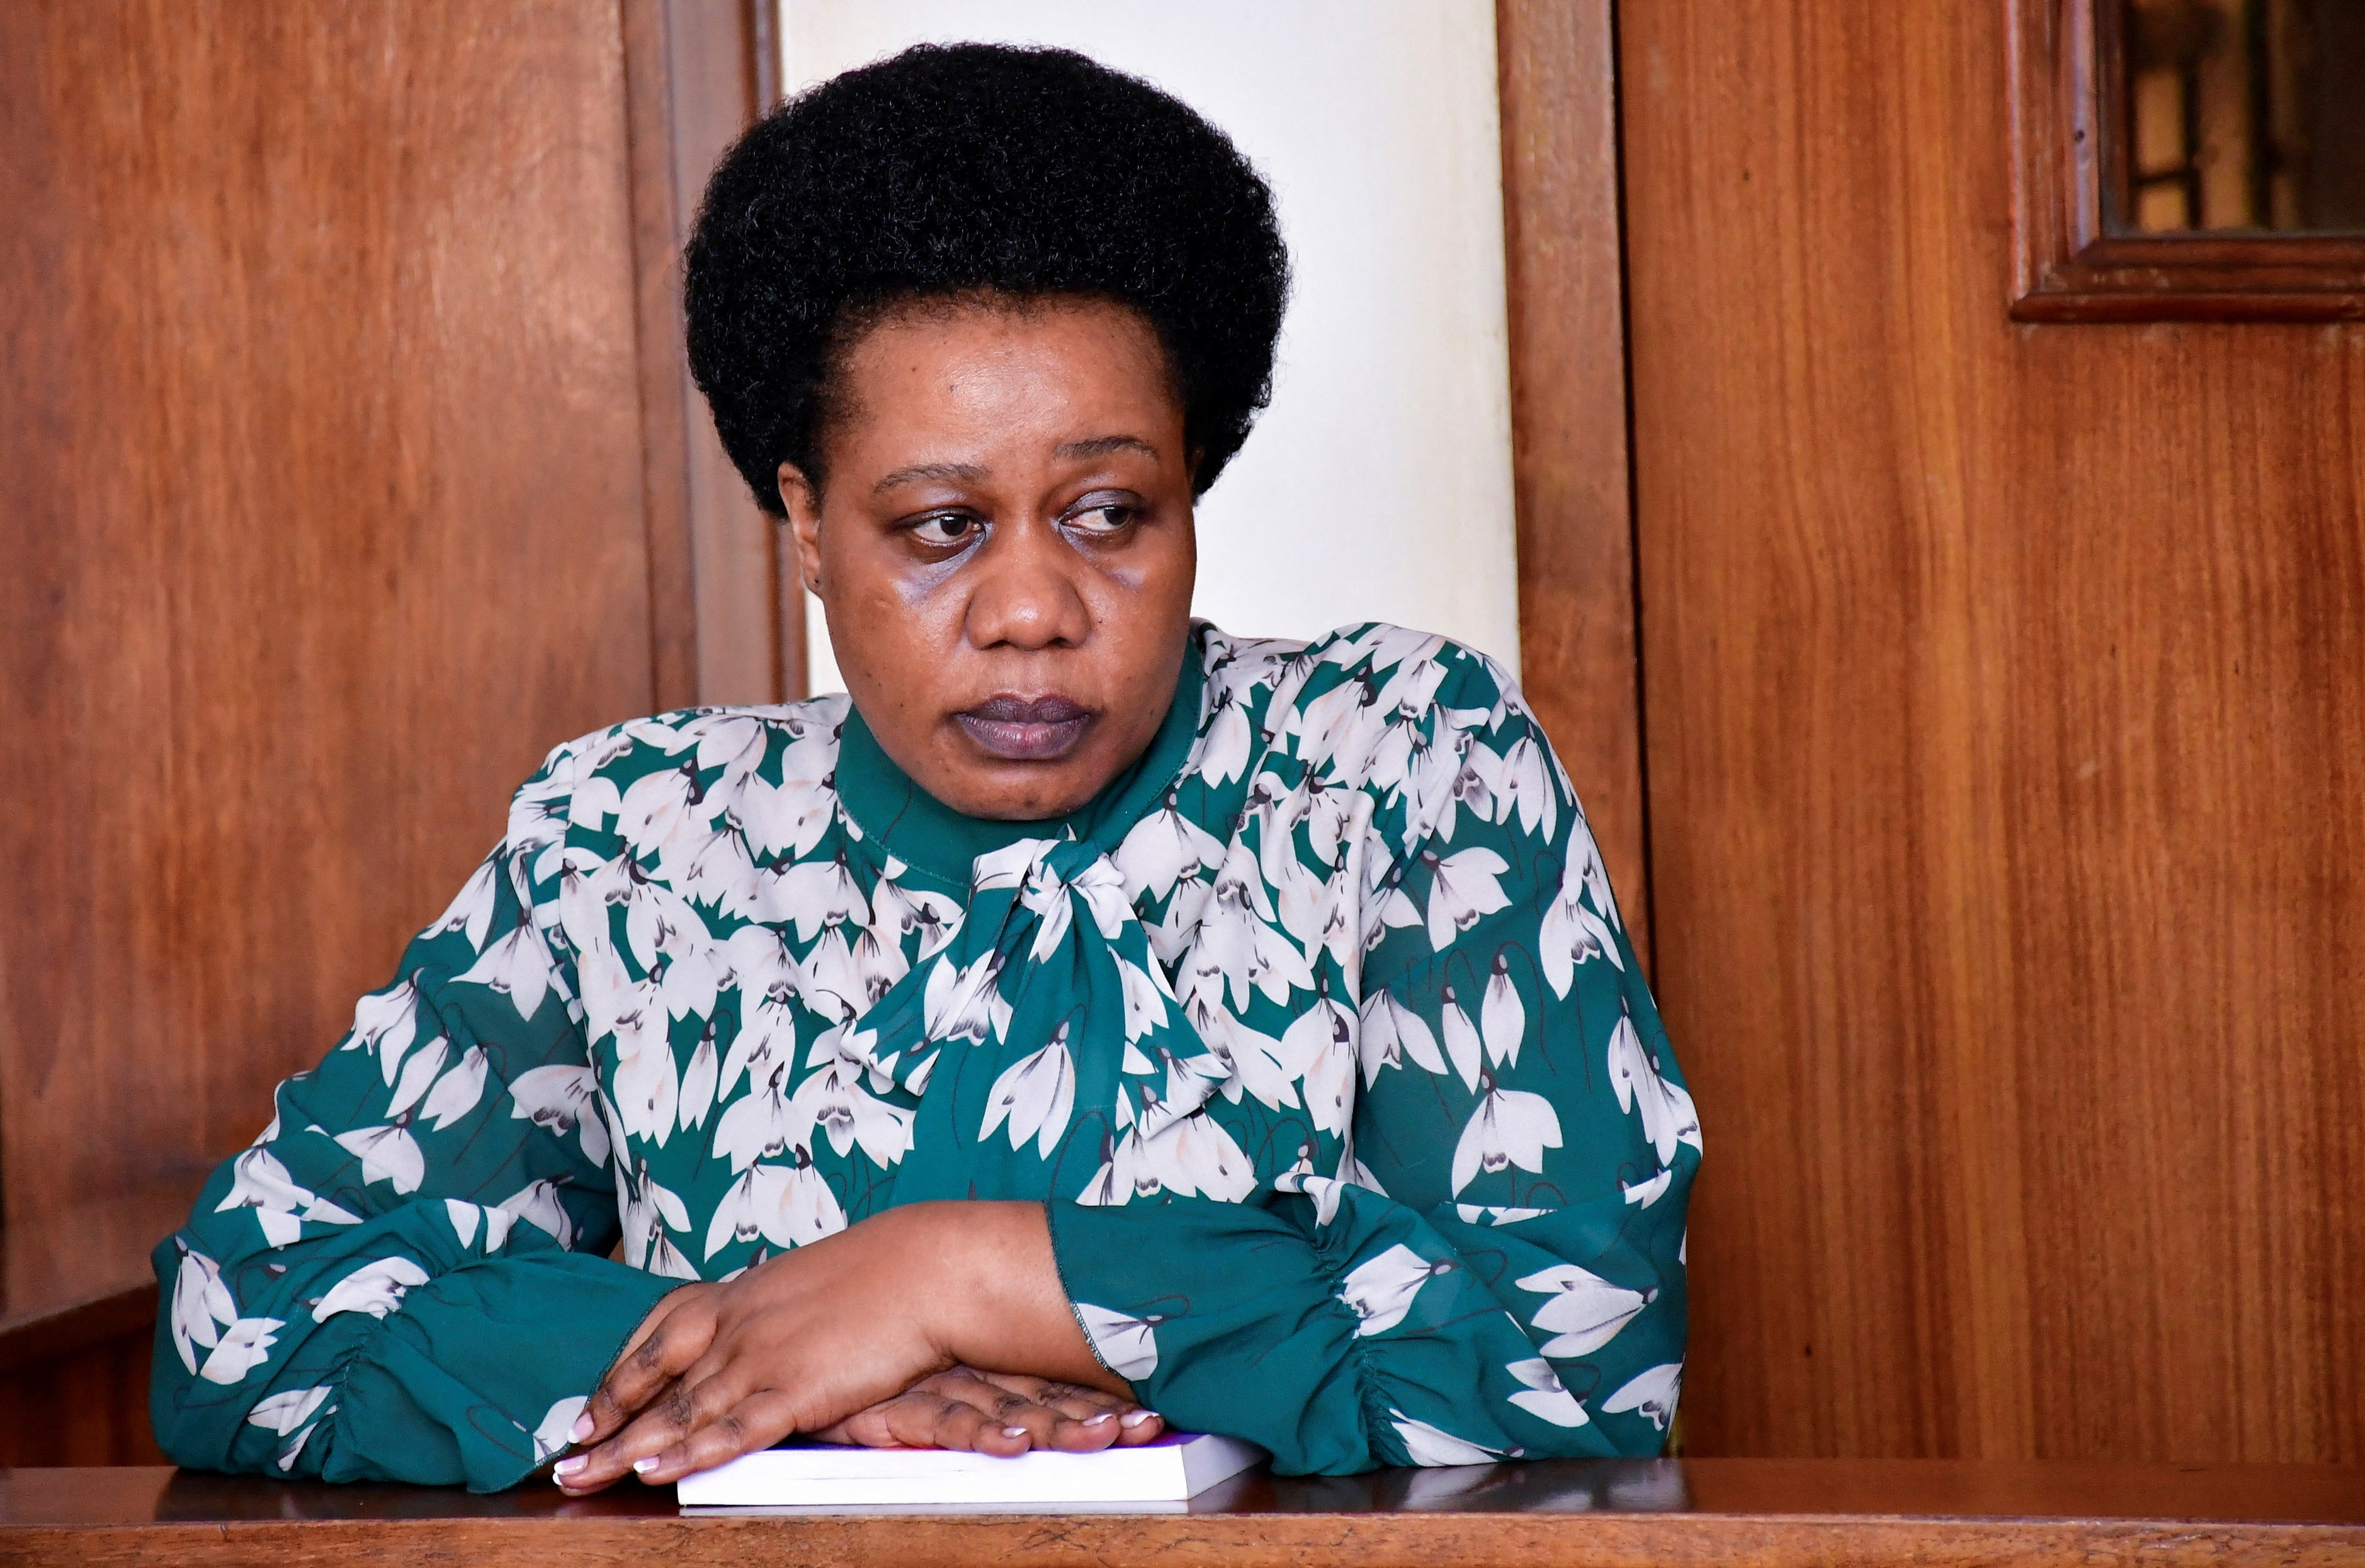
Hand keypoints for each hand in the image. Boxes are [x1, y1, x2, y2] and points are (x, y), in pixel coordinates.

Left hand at [552, 1200, 1128, 1491]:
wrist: (928, 1267)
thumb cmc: (883, 1273)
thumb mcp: (813, 1282)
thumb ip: (776, 1308)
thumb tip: (763, 1324)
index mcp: (743, 1294)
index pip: (660, 1333)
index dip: (620, 1372)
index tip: (590, 1406)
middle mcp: (738, 1324)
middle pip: (653, 1374)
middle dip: (605, 1416)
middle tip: (564, 1451)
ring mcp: (761, 1357)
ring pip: (678, 1409)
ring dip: (625, 1447)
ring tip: (582, 1476)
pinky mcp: (794, 1389)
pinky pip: (729, 1429)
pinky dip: (686, 1453)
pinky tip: (652, 1471)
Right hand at [815, 1365, 1164, 1454]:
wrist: (795, 1351)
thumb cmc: (869, 1365)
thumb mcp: (934, 1375)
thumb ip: (986, 1391)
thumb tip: (1055, 1411)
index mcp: (983, 1363)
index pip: (1054, 1383)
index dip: (1102, 1399)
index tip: (1154, 1417)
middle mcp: (966, 1373)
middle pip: (1043, 1398)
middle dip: (1095, 1414)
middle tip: (1146, 1427)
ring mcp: (932, 1388)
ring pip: (1006, 1410)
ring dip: (1057, 1425)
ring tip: (1104, 1434)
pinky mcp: (893, 1408)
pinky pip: (945, 1424)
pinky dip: (982, 1434)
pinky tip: (1014, 1444)